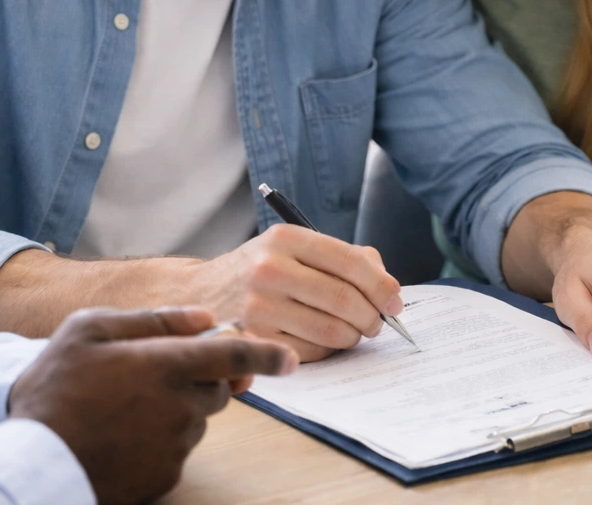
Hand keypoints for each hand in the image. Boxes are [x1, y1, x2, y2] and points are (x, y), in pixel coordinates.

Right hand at [8, 306, 296, 504]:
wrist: (32, 457)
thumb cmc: (55, 385)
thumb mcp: (90, 328)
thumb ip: (153, 319)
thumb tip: (204, 318)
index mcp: (168, 365)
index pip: (236, 356)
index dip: (267, 354)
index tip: (288, 358)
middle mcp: (180, 408)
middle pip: (217, 389)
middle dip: (202, 377)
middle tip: (156, 373)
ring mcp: (175, 447)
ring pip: (196, 420)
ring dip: (177, 408)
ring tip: (124, 405)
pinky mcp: (164, 477)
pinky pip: (177, 451)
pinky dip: (161, 439)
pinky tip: (123, 433)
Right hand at [187, 224, 403, 361]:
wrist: (196, 295)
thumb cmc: (257, 272)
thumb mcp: (292, 249)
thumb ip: (343, 258)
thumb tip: (388, 284)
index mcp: (285, 239)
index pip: (350, 262)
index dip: (382, 285)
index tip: (395, 301)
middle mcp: (269, 269)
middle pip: (345, 300)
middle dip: (372, 316)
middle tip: (377, 323)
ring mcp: (258, 307)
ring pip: (331, 330)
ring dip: (352, 336)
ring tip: (352, 332)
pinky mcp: (254, 340)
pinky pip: (310, 352)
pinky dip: (326, 350)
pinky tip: (322, 341)